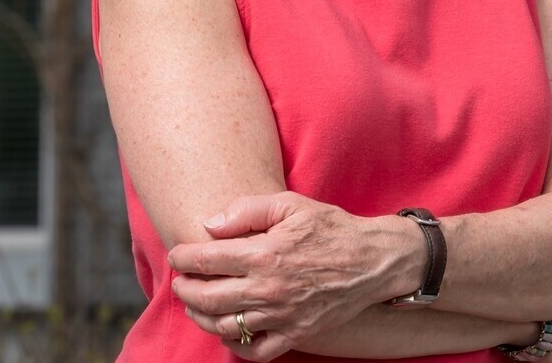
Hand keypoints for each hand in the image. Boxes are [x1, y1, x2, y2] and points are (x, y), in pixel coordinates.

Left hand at [169, 191, 422, 359]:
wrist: (374, 260)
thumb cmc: (333, 229)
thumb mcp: (292, 205)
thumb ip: (248, 210)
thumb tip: (210, 225)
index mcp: (265, 254)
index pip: (206, 260)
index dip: (183, 258)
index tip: (177, 255)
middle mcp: (268, 289)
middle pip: (206, 297)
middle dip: (185, 289)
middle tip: (181, 281)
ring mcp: (281, 315)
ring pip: (224, 326)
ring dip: (202, 316)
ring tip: (197, 305)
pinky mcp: (296, 333)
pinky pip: (255, 351)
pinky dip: (236, 346)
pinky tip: (229, 332)